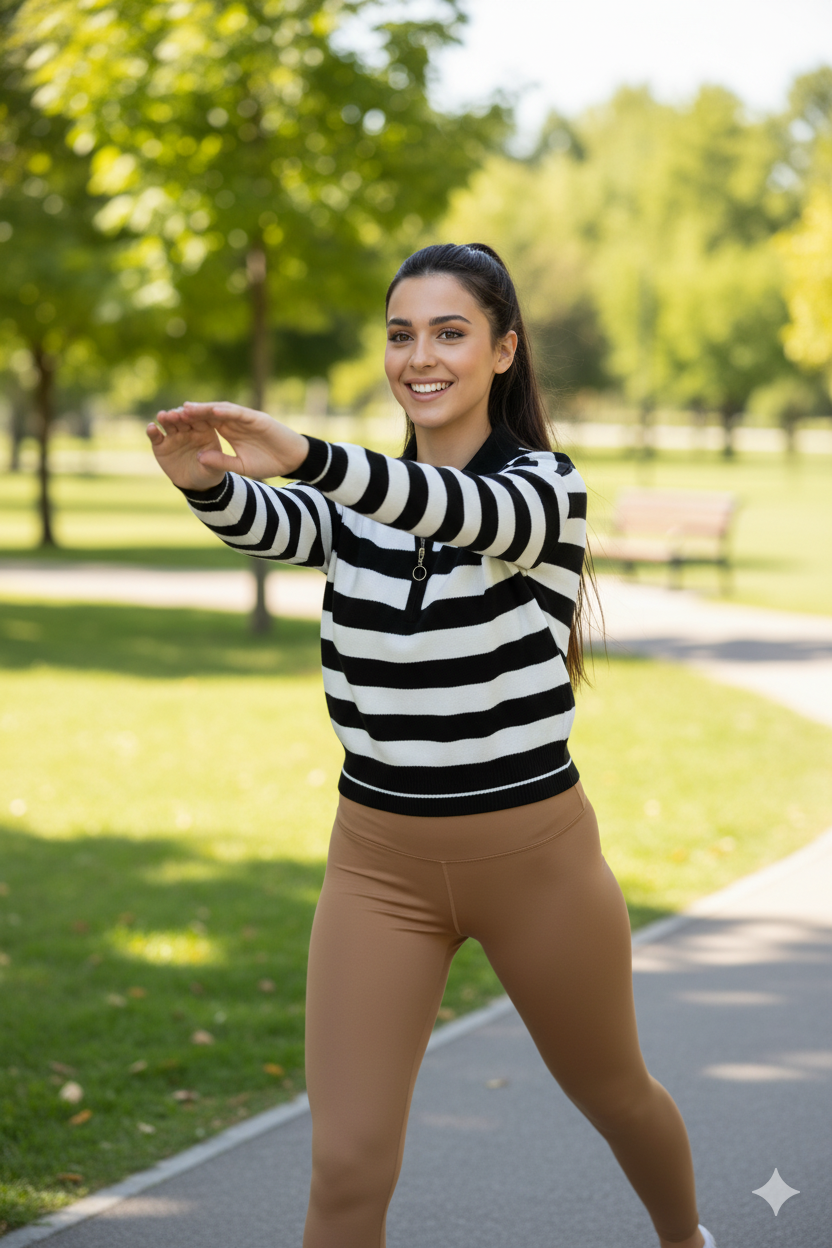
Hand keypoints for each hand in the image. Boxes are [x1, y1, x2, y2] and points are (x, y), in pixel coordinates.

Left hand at [146, 402, 308, 489]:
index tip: (173, 427)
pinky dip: (226, 411)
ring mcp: (245, 418)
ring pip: (221, 410)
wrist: (292, 459)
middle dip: (192, 414)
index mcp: (230, 431)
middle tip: (172, 413)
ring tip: (187, 408)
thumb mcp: (240, 466)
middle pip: (209, 414)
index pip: (206, 425)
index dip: (190, 425)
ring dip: (204, 409)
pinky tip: (212, 410)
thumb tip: (199, 459)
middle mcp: (235, 421)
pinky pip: (239, 413)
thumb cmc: (269, 462)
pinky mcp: (257, 418)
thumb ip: (221, 462)